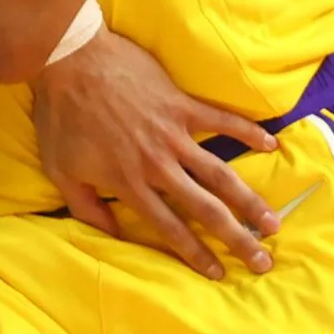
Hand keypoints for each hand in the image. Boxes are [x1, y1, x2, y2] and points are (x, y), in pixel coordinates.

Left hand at [31, 31, 279, 278]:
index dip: (196, 254)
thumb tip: (112, 237)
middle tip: (263, 260)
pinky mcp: (180, 103)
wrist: (68, 59)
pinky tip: (271, 142)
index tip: (219, 273)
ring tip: (274, 222)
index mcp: (130, 183)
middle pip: (206, 209)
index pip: (170, 228)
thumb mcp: (60, 171)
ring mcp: (172, 132)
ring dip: (249, 200)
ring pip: (220, 173)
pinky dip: (246, 130)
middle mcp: (158, 164)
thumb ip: (87, 209)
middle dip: (236, 238)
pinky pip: (220, 118)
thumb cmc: (60, 116)